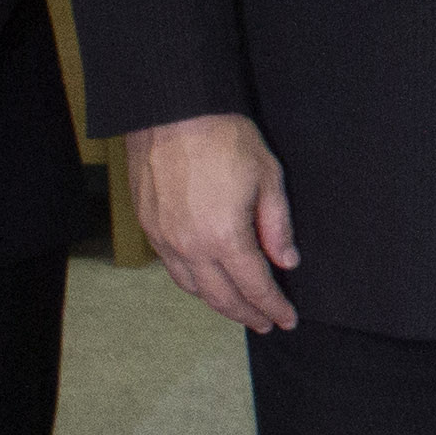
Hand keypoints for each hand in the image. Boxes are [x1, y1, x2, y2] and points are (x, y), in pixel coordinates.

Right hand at [128, 112, 300, 331]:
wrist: (171, 111)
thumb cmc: (222, 137)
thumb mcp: (268, 176)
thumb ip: (277, 225)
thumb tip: (285, 261)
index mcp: (225, 236)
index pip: (254, 286)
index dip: (273, 306)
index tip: (287, 318)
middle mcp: (190, 246)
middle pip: (222, 297)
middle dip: (247, 314)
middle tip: (266, 323)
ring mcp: (165, 239)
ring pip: (193, 287)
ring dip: (218, 303)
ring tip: (239, 309)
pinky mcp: (149, 227)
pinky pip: (173, 268)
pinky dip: (193, 283)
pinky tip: (207, 282)